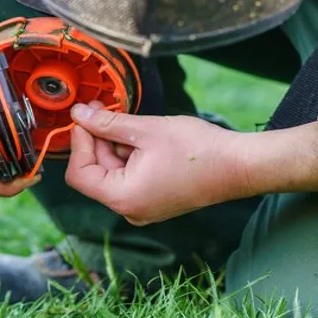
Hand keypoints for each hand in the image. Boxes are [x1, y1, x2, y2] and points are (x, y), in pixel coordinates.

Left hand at [65, 102, 243, 224]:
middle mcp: (129, 210)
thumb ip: (107, 123)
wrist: (240, 166)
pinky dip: (128, 154)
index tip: (84, 116)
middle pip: (95, 172)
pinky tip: (139, 134)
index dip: (78, 142)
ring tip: (124, 117)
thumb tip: (77, 114)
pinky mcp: (154, 200)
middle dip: (96, 139)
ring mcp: (143, 207)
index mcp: (123, 198)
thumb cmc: (198, 149)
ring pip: (112, 172)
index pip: (79, 173)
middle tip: (101, 107)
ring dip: (113, 144)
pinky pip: (129, 177)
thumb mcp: (145, 130)